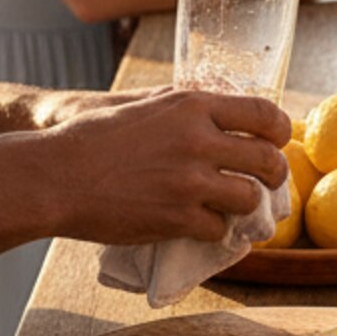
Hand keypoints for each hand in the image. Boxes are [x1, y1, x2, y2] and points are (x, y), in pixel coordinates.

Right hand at [43, 87, 291, 244]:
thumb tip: (220, 103)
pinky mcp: (177, 218)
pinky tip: (203, 226)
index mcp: (193, 106)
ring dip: (246, 207)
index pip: (264, 114)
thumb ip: (186, 105)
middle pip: (267, 160)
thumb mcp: (144, 103)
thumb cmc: (93, 137)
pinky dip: (215, 231)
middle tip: (266, 182)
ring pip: (249, 198)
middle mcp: (198, 141)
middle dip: (274, 175)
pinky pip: (219, 229)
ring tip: (234, 208)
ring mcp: (190, 182)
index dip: (280, 131)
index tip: (277, 141)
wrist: (56, 176)